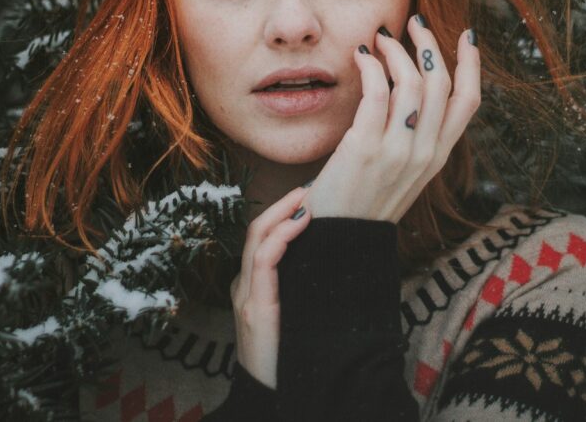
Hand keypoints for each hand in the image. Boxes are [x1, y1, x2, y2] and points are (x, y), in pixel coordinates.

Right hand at [229, 184, 310, 388]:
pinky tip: (302, 223)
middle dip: (282, 204)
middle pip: (256, 230)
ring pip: (257, 238)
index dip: (282, 214)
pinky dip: (282, 236)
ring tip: (307, 196)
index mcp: (254, 288)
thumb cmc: (293, 361)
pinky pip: (263, 260)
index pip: (262, 239)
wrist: (274, 400)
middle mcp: (245, 287)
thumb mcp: (300, 318)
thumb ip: (307, 291)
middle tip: (310, 186)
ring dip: (283, 212)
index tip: (308, 198)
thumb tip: (340, 265)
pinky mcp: (254, 308)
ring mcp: (246, 296)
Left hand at [303, 16, 480, 222]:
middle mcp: (425, 152)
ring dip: (396, 50)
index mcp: (438, 156)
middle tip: (413, 23)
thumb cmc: (364, 198)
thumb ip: (414, 135)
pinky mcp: (366, 148)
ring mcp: (398, 150)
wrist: (340, 238)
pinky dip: (371, 66)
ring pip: (412, 82)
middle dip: (429, 44)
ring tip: (379, 38)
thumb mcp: (403, 170)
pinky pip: (377, 92)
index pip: (470, 102)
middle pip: (441, 83)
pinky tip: (360, 56)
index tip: (467, 34)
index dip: (472, 64)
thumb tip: (412, 89)